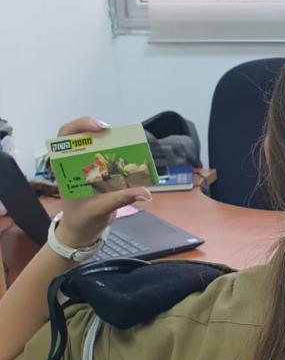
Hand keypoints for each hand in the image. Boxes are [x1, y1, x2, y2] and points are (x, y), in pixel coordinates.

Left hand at [54, 117, 150, 248]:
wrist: (83, 233)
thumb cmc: (82, 220)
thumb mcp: (98, 210)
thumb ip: (120, 199)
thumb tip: (144, 193)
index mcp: (66, 167)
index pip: (66, 137)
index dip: (80, 126)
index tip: (99, 127)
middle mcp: (77, 163)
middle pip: (88, 137)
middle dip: (104, 133)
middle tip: (120, 135)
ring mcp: (91, 168)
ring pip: (103, 147)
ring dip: (118, 146)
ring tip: (132, 148)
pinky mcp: (104, 176)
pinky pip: (115, 162)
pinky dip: (126, 161)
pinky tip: (137, 163)